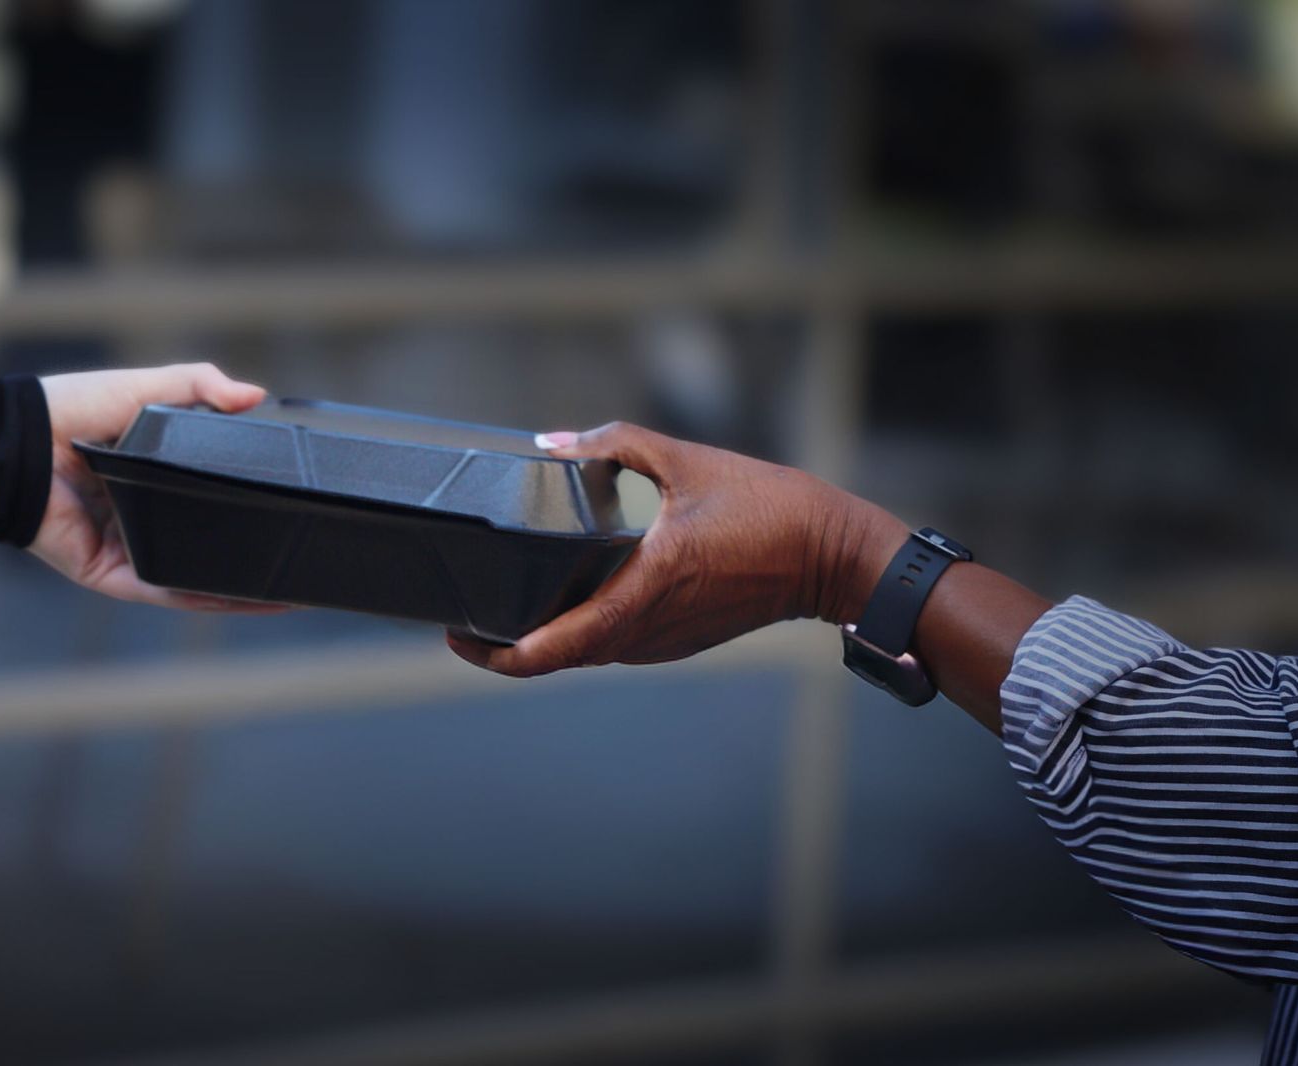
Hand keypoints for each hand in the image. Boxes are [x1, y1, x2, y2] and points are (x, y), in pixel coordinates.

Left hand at [34, 363, 286, 611]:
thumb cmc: (68, 409)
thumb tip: (255, 394)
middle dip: (247, 558)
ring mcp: (126, 549)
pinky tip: (243, 600)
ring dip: (237, 589)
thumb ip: (199, 386)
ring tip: (286, 592)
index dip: (243, 504)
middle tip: (296, 561)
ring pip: (190, 577)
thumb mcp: (144, 389)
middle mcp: (138, 516)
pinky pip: (164, 591)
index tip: (285, 506)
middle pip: (201, 544)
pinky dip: (204, 598)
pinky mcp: (110, 574)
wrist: (17, 443)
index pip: (204, 497)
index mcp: (146, 476)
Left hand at [448, 422, 907, 676]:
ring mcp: (666, 640)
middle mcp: (651, 627)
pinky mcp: (678, 638)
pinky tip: (557, 605)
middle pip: (562, 658)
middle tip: (460, 623)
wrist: (837, 555)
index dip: (505, 653)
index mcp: (648, 587)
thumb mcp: (687, 461)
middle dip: (505, 649)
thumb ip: (614, 445)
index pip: (563, 643)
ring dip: (542, 644)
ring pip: (587, 656)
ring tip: (495, 615)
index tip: (462, 637)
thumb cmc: (771, 508)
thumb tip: (551, 443)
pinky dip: (577, 635)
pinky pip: (614, 645)